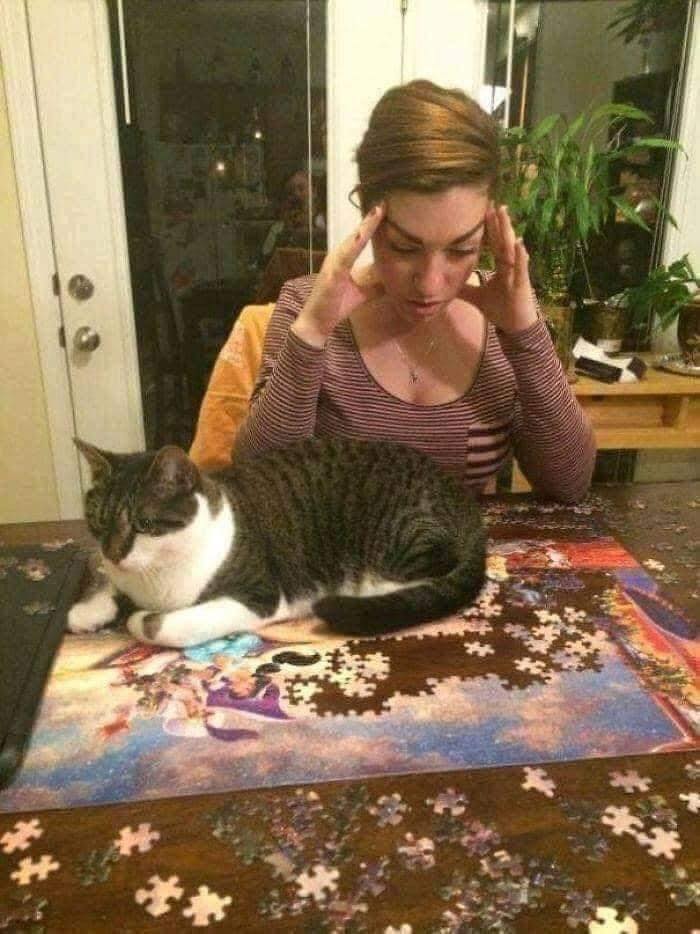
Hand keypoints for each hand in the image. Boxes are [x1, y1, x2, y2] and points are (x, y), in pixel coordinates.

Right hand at [292, 204, 385, 346]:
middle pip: (357, 233)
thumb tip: (397, 278)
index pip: (362, 238)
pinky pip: (345, 256)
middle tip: (385, 201)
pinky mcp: (332, 273)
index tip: (387, 208)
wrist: (318, 322)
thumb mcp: (363, 292)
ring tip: (378, 211)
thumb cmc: (337, 305)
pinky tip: (364, 233)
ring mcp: (333, 263)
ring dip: (365, 226)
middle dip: (371, 218)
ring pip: (352, 240)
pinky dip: (355, 244)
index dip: (374, 223)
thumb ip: (377, 283)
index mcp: (345, 258)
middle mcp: (338, 256)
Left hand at [459, 204, 538, 333]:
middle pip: (503, 240)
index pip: (495, 243)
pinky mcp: (523, 284)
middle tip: (493, 202)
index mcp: (502, 266)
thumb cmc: (501, 309)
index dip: (490, 227)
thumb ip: (466, 289)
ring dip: (508, 231)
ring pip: (511, 249)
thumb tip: (447, 286)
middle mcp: (511, 266)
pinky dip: (520, 255)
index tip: (484, 210)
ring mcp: (518, 273)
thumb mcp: (478, 298)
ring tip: (504, 214)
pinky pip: (521, 268)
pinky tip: (518, 242)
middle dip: (499, 222)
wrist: (516, 327)